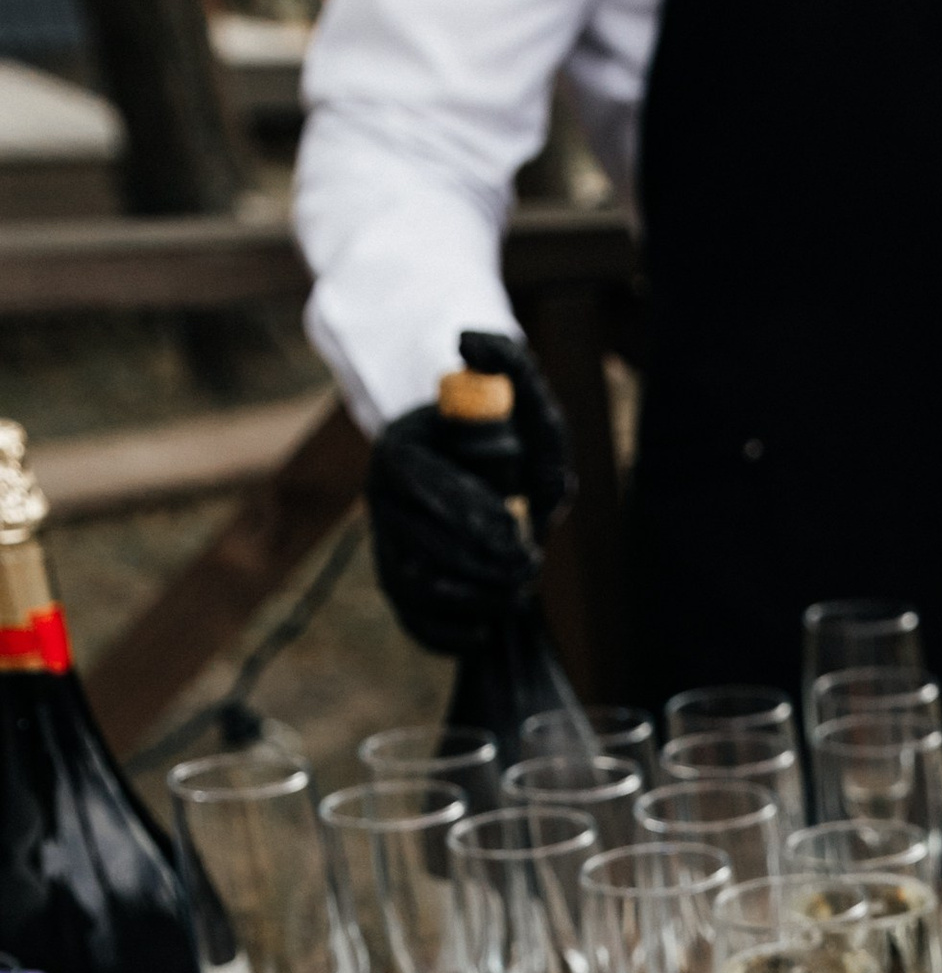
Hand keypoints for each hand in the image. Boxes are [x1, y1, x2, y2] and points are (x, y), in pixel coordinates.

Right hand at [365, 329, 573, 655]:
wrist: (505, 493)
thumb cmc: (516, 445)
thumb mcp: (526, 403)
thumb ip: (508, 363)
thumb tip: (468, 341)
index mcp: (400, 450)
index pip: (417, 483)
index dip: (465, 509)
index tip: (515, 526)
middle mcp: (382, 500)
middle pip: (418, 540)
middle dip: (479, 559)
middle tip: (528, 566)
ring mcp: (387, 547)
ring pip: (417, 584)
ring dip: (475, 595)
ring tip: (518, 589)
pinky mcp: (401, 591)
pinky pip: (415, 622)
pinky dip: (454, 632)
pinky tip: (489, 625)